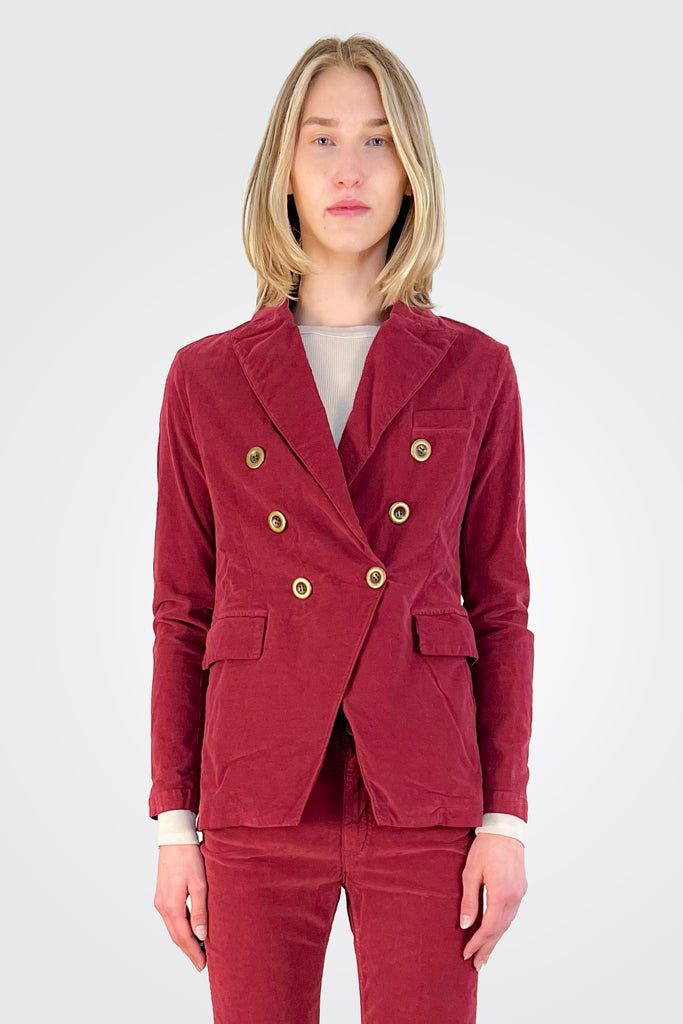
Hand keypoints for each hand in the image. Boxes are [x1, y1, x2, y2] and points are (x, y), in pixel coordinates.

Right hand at [154, 844, 208, 970]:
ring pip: (172, 929)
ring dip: (184, 941)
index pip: (184, 938)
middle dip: (189, 951)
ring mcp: (160, 901)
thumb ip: (200, 911)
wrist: (175, 839)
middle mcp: (162, 907)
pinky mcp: (161, 896)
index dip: (194, 953)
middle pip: (176, 936)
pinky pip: (171, 919)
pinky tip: (190, 931)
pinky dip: (180, 929)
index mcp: (172, 906)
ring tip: (199, 950)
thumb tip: (201, 936)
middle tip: (202, 963)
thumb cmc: (189, 857)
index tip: (203, 965)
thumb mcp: (200, 884)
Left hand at [459, 832, 527, 971]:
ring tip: (484, 954)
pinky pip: (511, 914)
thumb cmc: (485, 848)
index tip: (466, 954)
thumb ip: (469, 901)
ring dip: (495, 939)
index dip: (477, 942)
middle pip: (500, 930)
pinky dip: (502, 926)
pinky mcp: (521, 889)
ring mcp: (520, 894)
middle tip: (477, 965)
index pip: (488, 927)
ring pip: (507, 924)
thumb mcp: (470, 873)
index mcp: (501, 894)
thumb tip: (465, 925)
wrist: (504, 830)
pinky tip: (495, 932)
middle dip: (487, 948)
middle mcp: (514, 898)